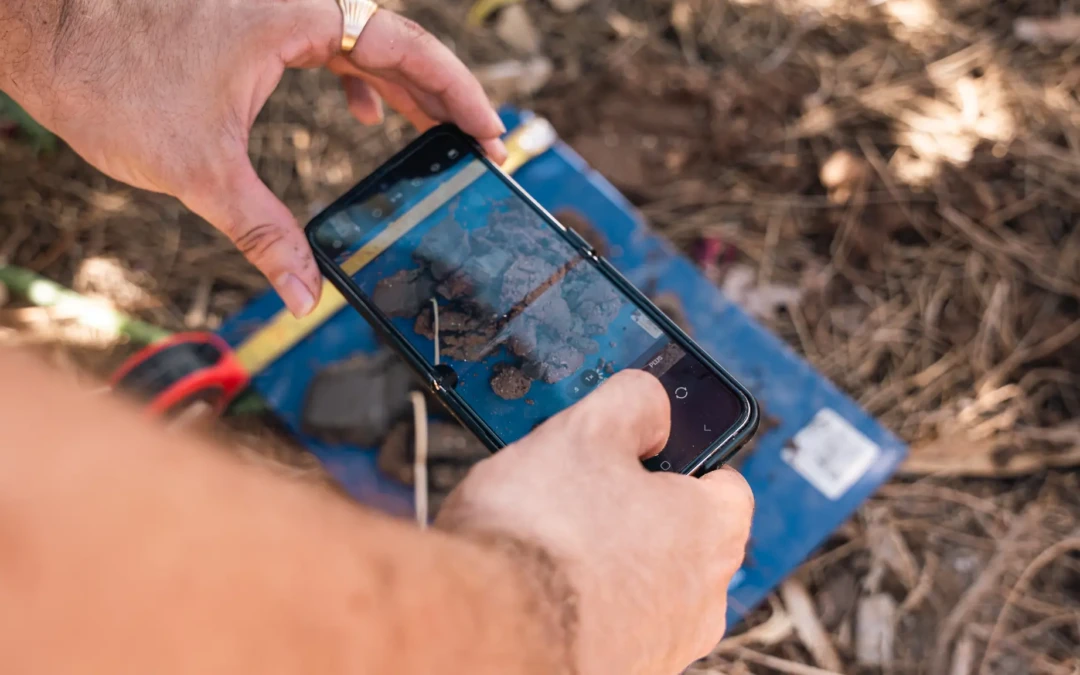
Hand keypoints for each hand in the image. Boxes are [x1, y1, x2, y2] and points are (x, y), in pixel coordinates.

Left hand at [2, 0, 505, 316]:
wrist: (42, 33)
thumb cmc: (109, 80)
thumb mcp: (201, 169)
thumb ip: (265, 234)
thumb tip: (303, 295)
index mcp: (297, 18)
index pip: (405, 48)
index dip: (458, 93)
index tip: (491, 132)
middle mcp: (293, 5)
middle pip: (395, 47)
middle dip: (441, 100)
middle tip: (478, 150)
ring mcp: (272, 11)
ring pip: (363, 46)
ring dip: (404, 92)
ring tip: (438, 140)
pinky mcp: (251, 22)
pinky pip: (327, 46)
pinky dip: (354, 81)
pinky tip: (361, 117)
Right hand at [436, 370, 754, 674]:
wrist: (487, 629)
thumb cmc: (542, 533)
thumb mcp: (585, 430)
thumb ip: (634, 403)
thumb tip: (652, 404)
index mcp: (712, 531)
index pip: (725, 482)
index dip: (681, 457)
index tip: (643, 449)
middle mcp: (703, 599)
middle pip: (680, 535)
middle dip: (635, 510)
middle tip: (581, 489)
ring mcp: (663, 645)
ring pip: (644, 582)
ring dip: (606, 558)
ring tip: (550, 537)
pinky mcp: (622, 672)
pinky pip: (611, 623)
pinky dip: (583, 603)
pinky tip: (541, 586)